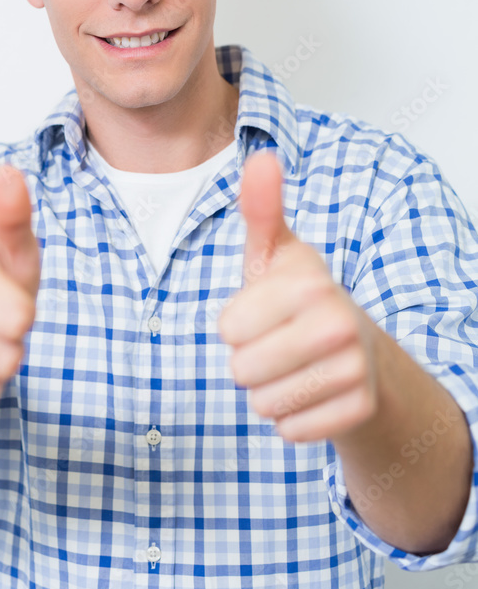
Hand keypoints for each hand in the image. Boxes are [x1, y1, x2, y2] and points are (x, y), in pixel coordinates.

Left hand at [218, 150, 378, 441]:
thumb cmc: (299, 298)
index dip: (236, 325)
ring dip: (268, 391)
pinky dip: (292, 418)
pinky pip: (290, 431)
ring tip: (293, 366)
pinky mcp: (359, 410)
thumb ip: (261, 208)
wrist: (357, 348)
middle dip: (249, 362)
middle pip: (242, 370)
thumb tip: (261, 157)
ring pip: (264, 404)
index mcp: (309, 283)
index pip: (228, 329)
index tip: (263, 313)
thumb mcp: (275, 252)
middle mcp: (339, 324)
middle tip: (278, 343)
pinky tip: (310, 393)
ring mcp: (354, 370)